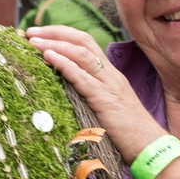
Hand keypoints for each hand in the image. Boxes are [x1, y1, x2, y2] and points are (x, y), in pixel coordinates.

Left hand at [25, 24, 161, 163]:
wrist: (149, 146)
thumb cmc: (127, 134)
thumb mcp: (105, 109)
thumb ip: (89, 97)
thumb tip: (65, 95)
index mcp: (110, 75)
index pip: (86, 44)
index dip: (63, 35)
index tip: (40, 34)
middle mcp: (110, 74)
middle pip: (82, 40)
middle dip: (55, 32)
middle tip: (30, 31)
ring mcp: (109, 85)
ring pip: (81, 53)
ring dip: (55, 44)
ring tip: (33, 41)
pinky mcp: (105, 99)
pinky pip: (83, 76)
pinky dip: (64, 63)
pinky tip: (48, 56)